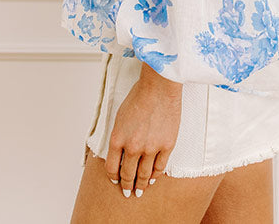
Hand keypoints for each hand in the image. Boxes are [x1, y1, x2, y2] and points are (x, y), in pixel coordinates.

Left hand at [105, 66, 182, 197]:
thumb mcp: (120, 117)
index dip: (114, 178)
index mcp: (118, 139)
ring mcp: (151, 148)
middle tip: (128, 192)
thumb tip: (121, 153)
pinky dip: (155, 175)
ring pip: (144, 175)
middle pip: (128, 175)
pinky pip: (160, 167)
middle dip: (127, 186)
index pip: (112, 168)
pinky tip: (153, 179)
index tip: (116, 182)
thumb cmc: (139, 96)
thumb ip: (120, 137)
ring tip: (140, 191)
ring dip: (141, 185)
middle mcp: (133, 147)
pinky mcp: (167, 145)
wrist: (159, 86)